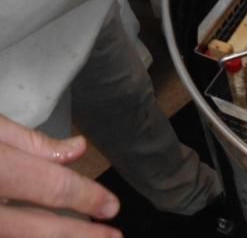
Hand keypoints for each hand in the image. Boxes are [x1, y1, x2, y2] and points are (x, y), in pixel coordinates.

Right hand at [0, 114, 121, 237]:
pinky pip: (10, 236)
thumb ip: (32, 142)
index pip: (50, 186)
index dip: (86, 197)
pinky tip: (59, 236)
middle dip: (80, 236)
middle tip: (114, 237)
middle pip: (36, 229)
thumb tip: (78, 148)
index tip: (112, 207)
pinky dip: (31, 236)